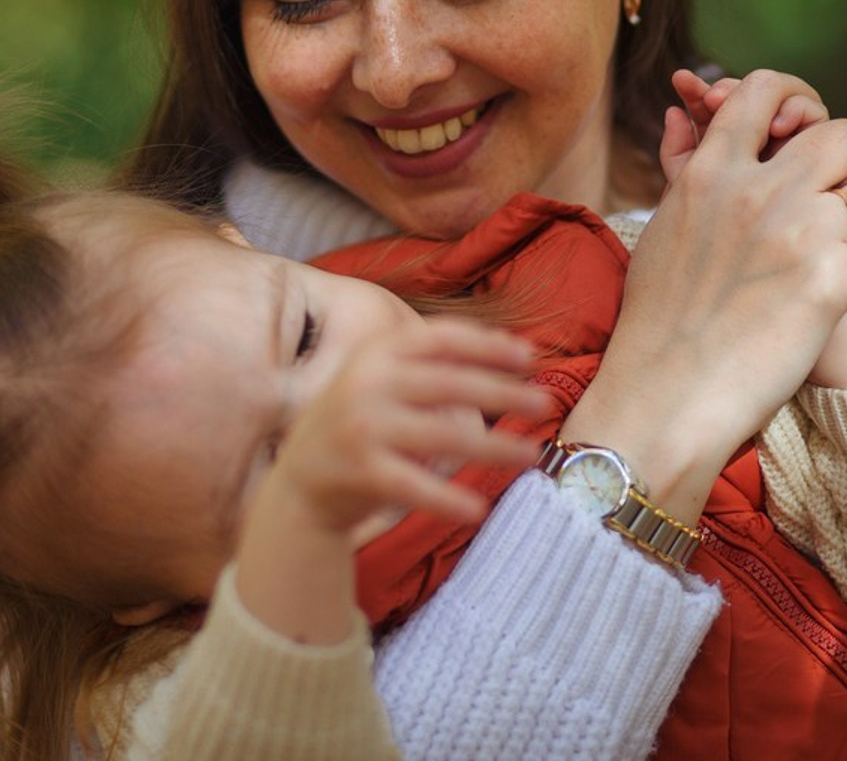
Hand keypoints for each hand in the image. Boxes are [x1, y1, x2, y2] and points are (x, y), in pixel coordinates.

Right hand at [235, 320, 545, 642]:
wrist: (300, 483)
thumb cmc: (361, 423)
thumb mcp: (382, 378)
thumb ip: (430, 363)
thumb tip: (510, 349)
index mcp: (378, 352)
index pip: (442, 337)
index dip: (488, 344)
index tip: (529, 356)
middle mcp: (369, 382)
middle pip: (450, 383)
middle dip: (503, 391)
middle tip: (546, 402)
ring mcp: (364, 426)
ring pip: (444, 434)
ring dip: (495, 446)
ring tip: (530, 454)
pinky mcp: (361, 471)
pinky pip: (415, 486)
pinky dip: (448, 499)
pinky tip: (479, 509)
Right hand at [565, 69, 846, 528]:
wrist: (664, 393)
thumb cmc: (656, 315)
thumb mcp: (663, 227)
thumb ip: (684, 165)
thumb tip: (686, 109)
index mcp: (711, 175)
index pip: (763, 91)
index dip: (794, 97)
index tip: (796, 127)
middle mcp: (756, 193)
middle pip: (842, 134)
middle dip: (844, 168)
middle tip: (823, 206)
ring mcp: (797, 236)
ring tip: (824, 264)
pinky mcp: (831, 285)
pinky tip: (826, 306)